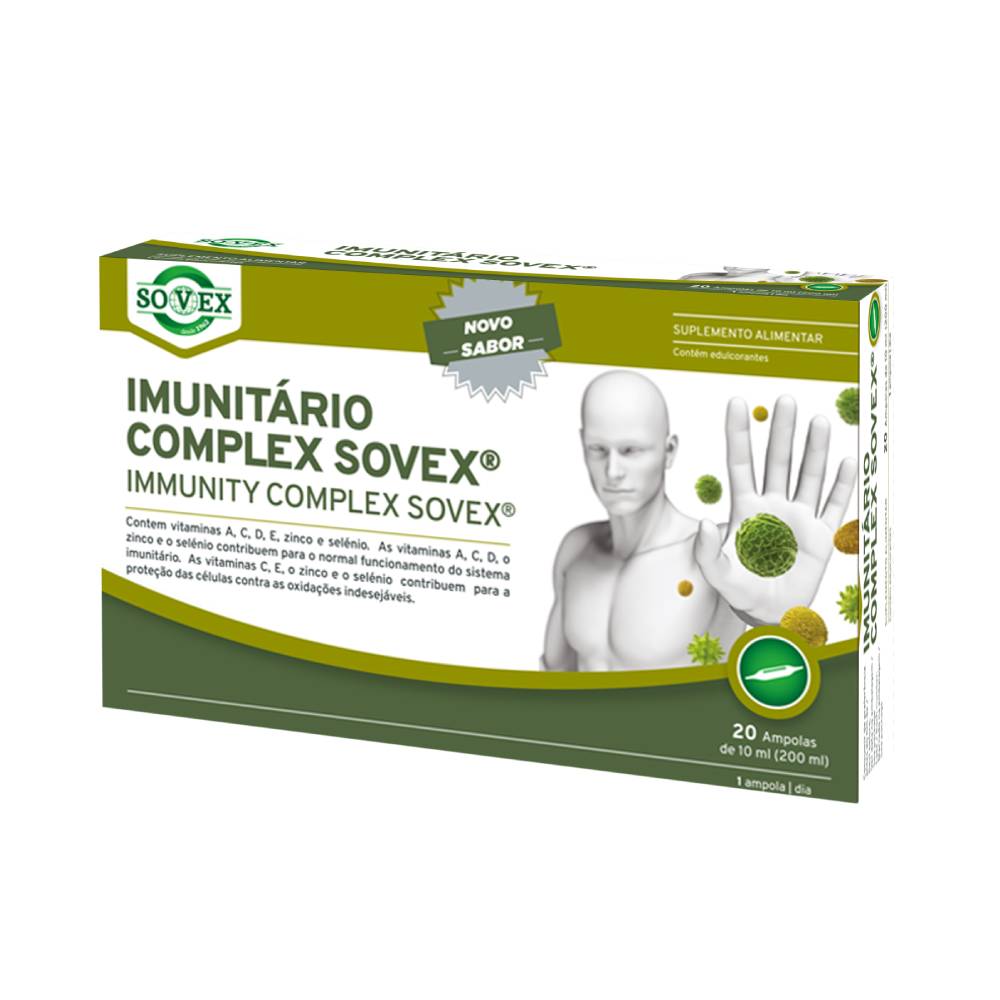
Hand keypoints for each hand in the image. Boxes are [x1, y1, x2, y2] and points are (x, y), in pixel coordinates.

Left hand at [694, 396, 856, 624]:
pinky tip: (847, 459)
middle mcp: (772, 506)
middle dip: (781, 431)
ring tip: (818, 420)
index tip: (736, 402)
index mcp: (745, 509)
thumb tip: (704, 521)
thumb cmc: (739, 593)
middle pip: (777, 461)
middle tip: (784, 400)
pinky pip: (834, 504)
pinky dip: (841, 484)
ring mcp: (798, 517)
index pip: (740, 463)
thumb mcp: (716, 575)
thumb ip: (706, 551)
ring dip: (813, 449)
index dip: (738, 433)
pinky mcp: (821, 535)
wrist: (770, 615)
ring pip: (807, 475)